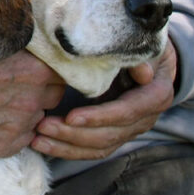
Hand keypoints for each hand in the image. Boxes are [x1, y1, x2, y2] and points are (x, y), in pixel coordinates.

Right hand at [0, 27, 66, 158]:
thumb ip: (20, 51)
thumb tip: (37, 50)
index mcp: (31, 72)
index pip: (62, 73)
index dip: (50, 69)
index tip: (39, 67)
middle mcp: (27, 103)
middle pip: (52, 97)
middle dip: (40, 89)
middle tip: (18, 82)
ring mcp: (11, 129)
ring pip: (35, 119)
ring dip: (24, 110)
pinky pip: (19, 140)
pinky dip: (10, 130)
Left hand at [31, 42, 178, 161]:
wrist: (149, 58)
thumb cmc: (141, 46)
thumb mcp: (143, 45)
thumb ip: (140, 57)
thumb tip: (144, 72)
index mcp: (156, 95)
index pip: (127, 111)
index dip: (100, 117)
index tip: (71, 117)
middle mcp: (146, 118)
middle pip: (110, 134)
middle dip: (75, 134)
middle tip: (43, 126)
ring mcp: (131, 129)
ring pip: (99, 147)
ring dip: (67, 146)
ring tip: (38, 140)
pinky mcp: (116, 135)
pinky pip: (92, 149)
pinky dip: (68, 149)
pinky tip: (44, 144)